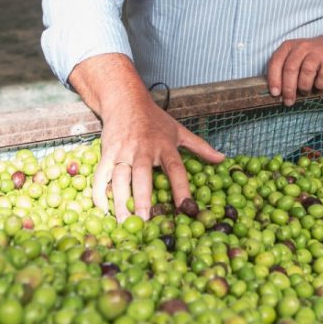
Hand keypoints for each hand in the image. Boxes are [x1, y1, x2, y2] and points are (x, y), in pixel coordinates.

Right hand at [91, 98, 223, 221]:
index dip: (182, 189)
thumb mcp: (179, 130)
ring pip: (119, 178)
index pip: (176, 169)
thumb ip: (200, 147)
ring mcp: (123, 151)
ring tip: (123, 222)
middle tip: (145, 221)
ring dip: (120, 201)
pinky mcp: (107, 152)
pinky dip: (99, 193)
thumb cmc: (154, 119)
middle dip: (143, 199)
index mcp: (165, 145)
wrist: (125, 101)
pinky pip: (101, 175)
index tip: (187, 209)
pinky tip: (102, 210)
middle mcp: (143, 149)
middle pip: (143, 175)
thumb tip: (222, 159)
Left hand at [266, 35, 322, 106]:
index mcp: (288, 46)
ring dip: (304, 86)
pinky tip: (319, 85)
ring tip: (305, 92)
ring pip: (307, 71)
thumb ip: (283, 70)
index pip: (276, 62)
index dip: (274, 79)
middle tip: (289, 101)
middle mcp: (302, 47)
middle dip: (288, 88)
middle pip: (291, 68)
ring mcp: (317, 52)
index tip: (275, 94)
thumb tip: (277, 93)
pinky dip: (320, 84)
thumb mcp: (293, 57)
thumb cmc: (308, 57)